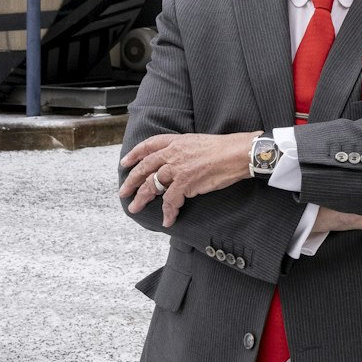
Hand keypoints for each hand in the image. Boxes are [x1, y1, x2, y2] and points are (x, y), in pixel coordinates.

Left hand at [121, 131, 258, 227]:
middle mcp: (173, 153)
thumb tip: (179, 162)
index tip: (125, 162)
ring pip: (151, 185)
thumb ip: (185, 150)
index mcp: (177, 141)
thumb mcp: (199, 142)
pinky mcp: (184, 183)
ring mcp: (177, 169)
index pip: (149, 145)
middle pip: (145, 167)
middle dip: (131, 181)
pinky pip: (170, 201)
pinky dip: (168, 212)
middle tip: (123, 192)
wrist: (237, 153)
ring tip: (135, 208)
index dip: (135, 154)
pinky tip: (167, 220)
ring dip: (142, 199)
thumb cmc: (225, 148)